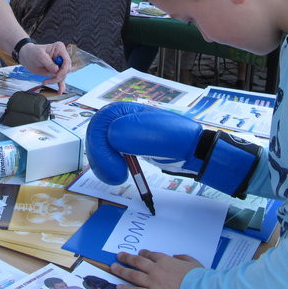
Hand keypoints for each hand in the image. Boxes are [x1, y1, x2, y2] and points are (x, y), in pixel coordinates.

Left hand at [17, 41, 70, 92]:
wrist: (26, 57)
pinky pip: (60, 79)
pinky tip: (59, 91)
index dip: (63, 70)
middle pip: (66, 69)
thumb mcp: (39, 56)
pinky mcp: (56, 71)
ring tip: (45, 82)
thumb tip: (57, 70)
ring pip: (63, 75)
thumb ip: (49, 63)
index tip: (56, 75)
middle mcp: (61, 56)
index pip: (67, 61)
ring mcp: (59, 64)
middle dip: (58, 76)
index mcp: (59, 48)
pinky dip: (60, 85)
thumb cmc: (32, 52)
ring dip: (55, 81)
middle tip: (48, 80)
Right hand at [85, 102, 261, 196]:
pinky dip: (106, 165)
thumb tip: (111, 135)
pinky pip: (105, 152)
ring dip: (101, 163)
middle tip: (116, 177)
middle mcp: (120, 118)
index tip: (117, 170)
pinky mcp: (123, 144)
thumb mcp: (160, 136)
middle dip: (100, 157)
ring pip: (97, 144)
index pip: (99, 124)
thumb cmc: (179, 141)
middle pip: (94, 134)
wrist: (193, 151)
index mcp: (126, 111)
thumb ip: (135, 132)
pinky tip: (118, 174)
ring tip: (117, 177)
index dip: (100, 148)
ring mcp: (121, 131)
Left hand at [110, 250, 202, 288]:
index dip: (144, 254)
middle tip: (119, 255)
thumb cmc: (198, 278)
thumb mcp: (193, 262)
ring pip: (133, 275)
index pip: (151, 255)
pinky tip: (119, 286)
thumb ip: (183, 258)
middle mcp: (156, 270)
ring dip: (122, 270)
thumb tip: (176, 256)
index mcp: (166, 261)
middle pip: (138, 262)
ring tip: (113, 267)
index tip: (139, 253)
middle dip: (127, 258)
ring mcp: (152, 283)